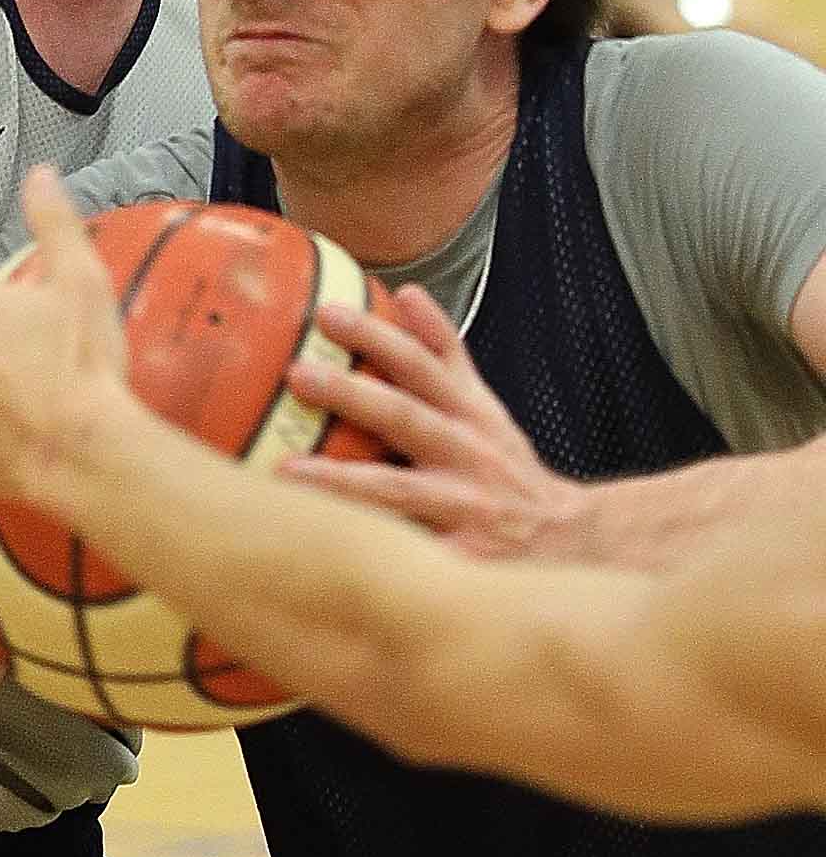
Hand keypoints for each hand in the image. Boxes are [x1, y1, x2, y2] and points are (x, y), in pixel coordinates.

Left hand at [283, 283, 586, 559]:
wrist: (570, 541)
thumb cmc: (504, 468)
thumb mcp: (484, 405)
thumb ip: (445, 352)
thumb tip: (406, 292)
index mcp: (470, 413)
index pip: (421, 362)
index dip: (378, 335)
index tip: (327, 313)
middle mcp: (469, 455)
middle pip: (406, 416)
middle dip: (352, 394)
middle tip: (298, 373)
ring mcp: (465, 510)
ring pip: (398, 491)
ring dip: (342, 480)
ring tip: (287, 472)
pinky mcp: (461, 563)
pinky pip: (407, 555)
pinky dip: (368, 548)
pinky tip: (318, 546)